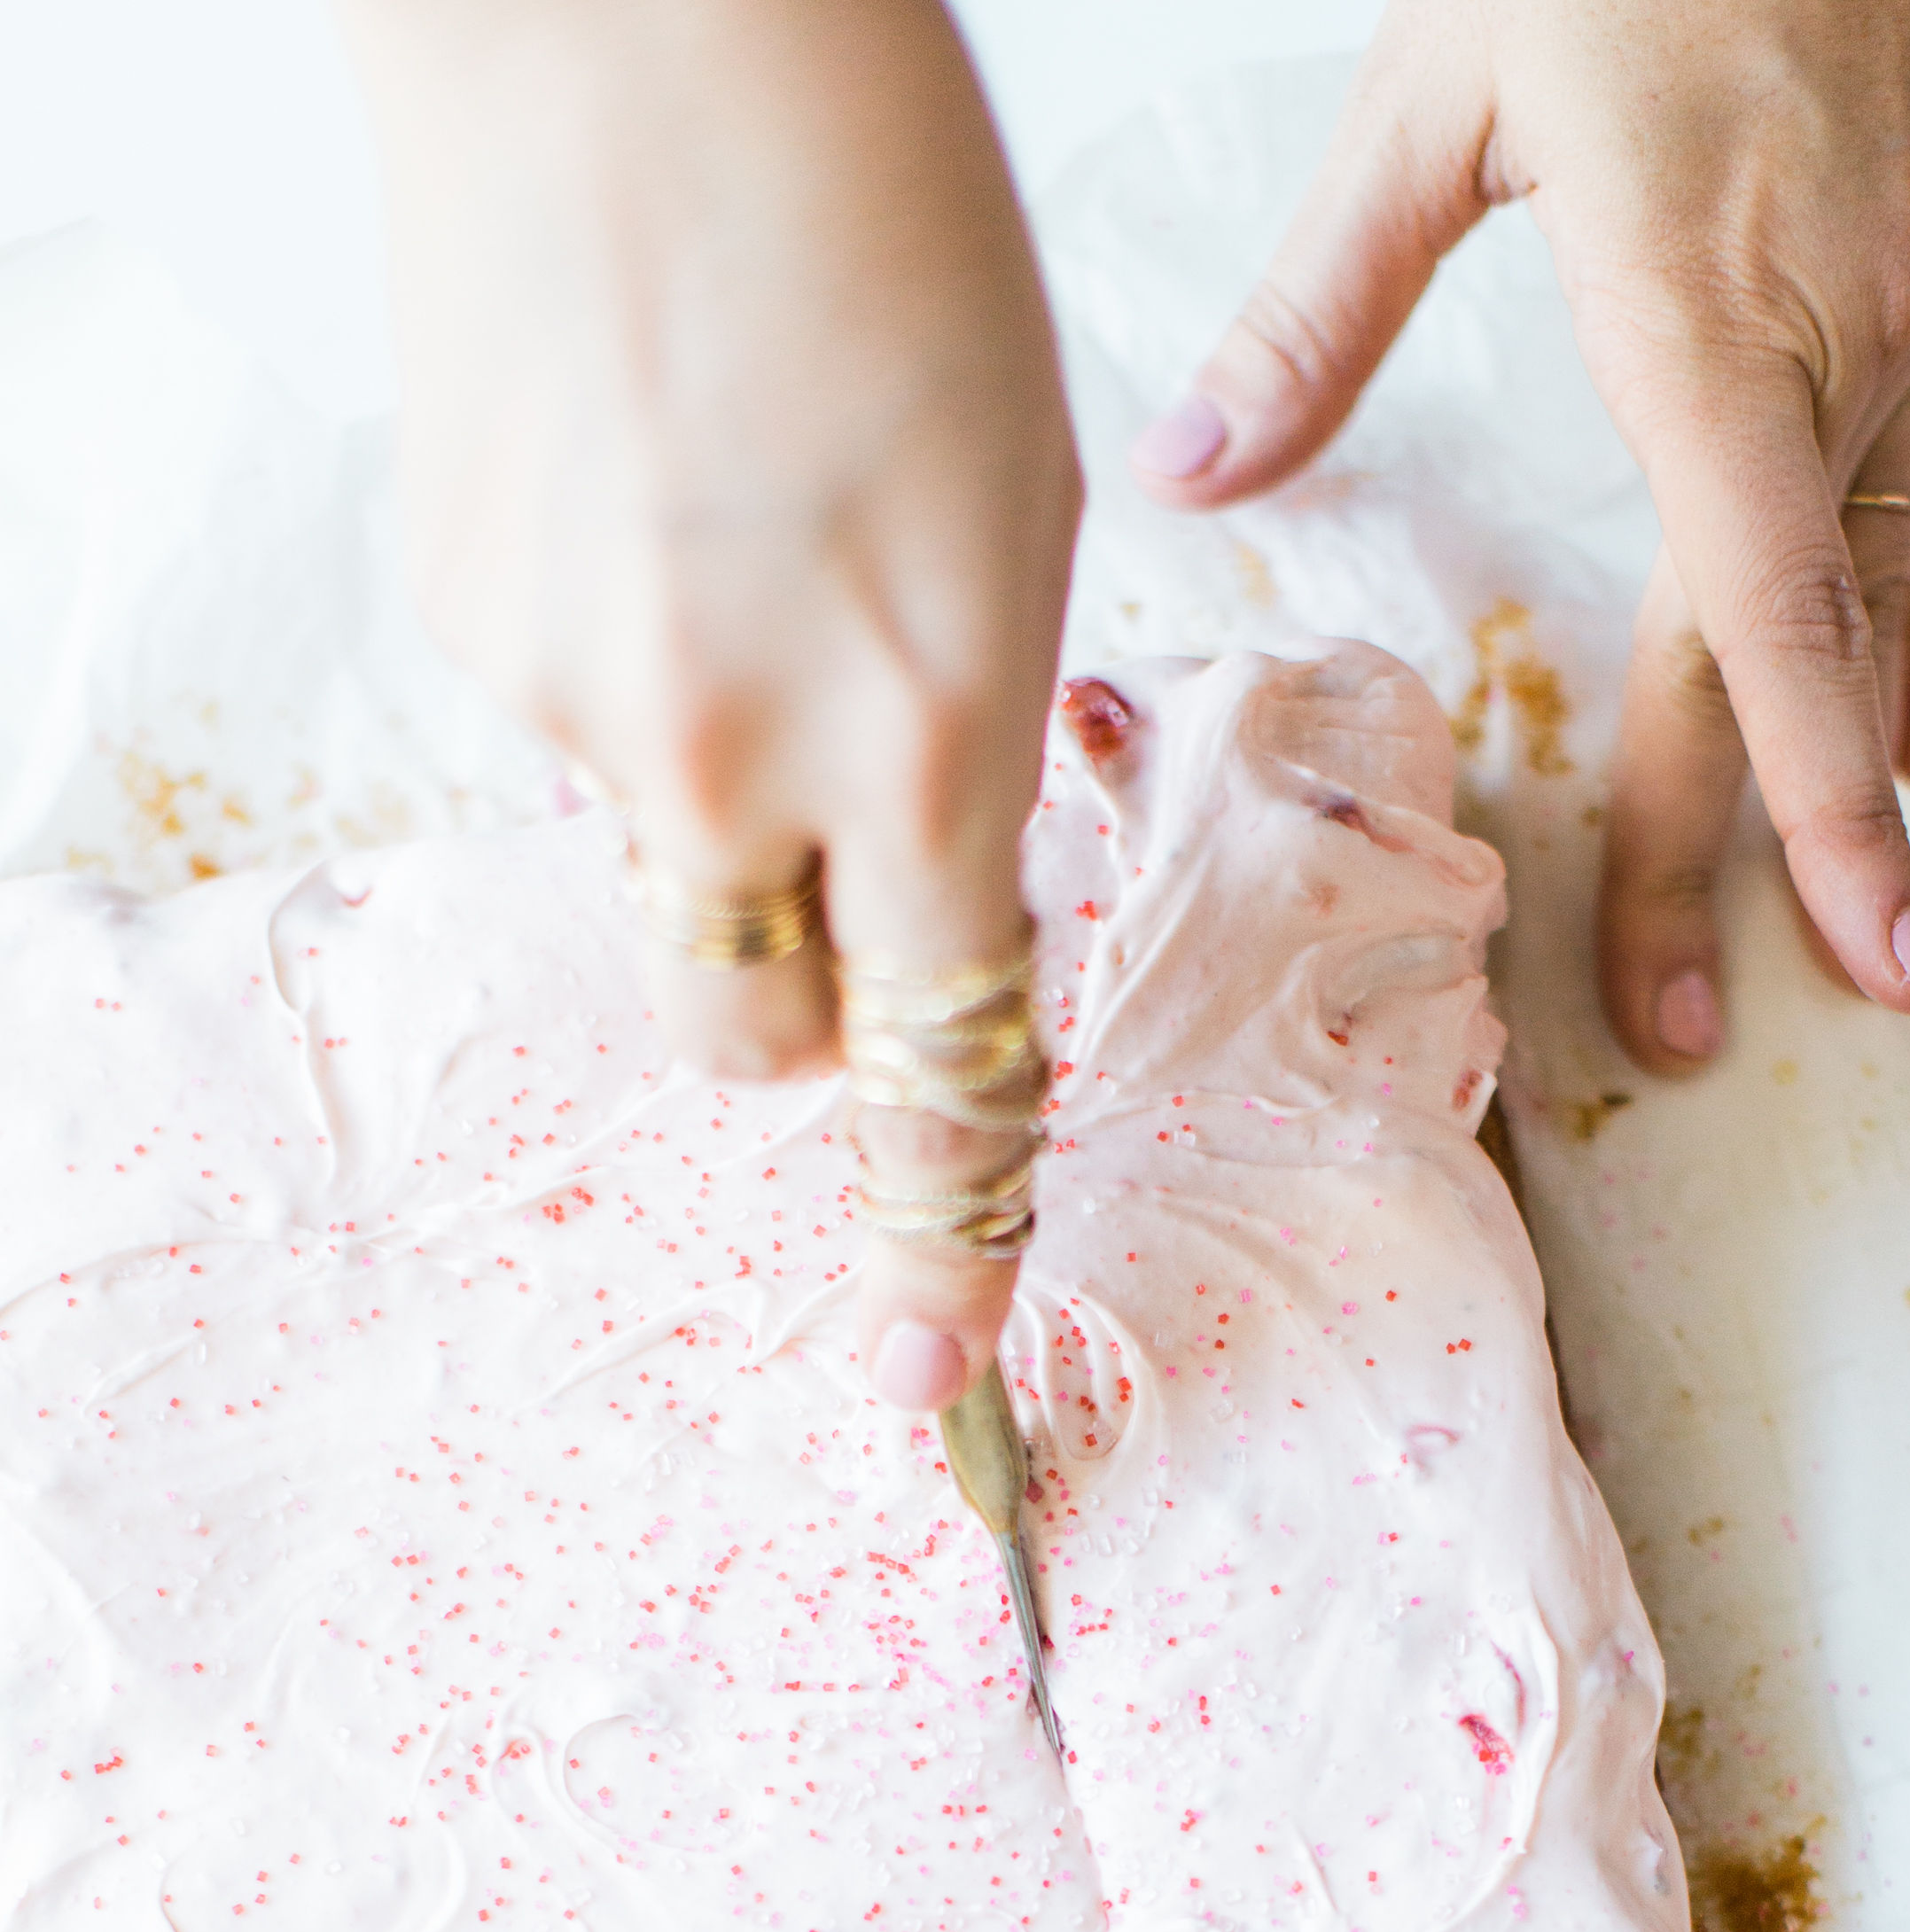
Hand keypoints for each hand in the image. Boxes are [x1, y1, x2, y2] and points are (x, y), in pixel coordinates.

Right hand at [338, 0, 1078, 1405]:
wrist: (636, 19)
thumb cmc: (884, 228)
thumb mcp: (1016, 507)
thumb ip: (967, 739)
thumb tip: (910, 872)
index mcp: (926, 731)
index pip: (946, 1075)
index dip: (943, 1246)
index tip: (934, 1384)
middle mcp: (732, 758)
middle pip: (758, 1047)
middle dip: (813, 1017)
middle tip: (843, 867)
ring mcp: (573, 702)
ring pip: (664, 868)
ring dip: (718, 797)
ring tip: (736, 563)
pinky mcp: (461, 626)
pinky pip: (574, 728)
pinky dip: (627, 659)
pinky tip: (649, 495)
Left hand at [1129, 0, 1909, 1071]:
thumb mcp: (1444, 85)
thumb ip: (1320, 306)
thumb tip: (1192, 469)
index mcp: (1711, 333)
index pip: (1761, 636)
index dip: (1795, 820)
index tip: (1836, 959)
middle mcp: (1842, 354)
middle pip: (1807, 668)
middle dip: (1798, 867)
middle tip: (1758, 1018)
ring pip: (1889, 603)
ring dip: (1869, 776)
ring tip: (1863, 928)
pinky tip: (1908, 724)